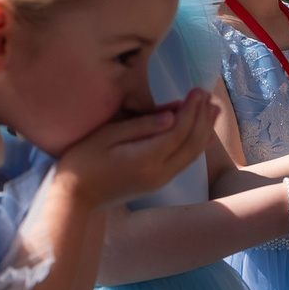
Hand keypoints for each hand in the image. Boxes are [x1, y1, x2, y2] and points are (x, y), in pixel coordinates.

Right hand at [57, 90, 216, 206]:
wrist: (75, 199)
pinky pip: (183, 162)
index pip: (178, 132)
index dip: (191, 110)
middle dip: (202, 118)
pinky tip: (203, 134)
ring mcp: (159, 181)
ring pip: (191, 155)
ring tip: (213, 110)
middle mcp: (158, 173)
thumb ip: (141, 126)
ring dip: (204, 131)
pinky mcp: (157, 183)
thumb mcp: (107, 136)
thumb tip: (171, 116)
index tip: (197, 90)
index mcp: (145, 160)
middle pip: (190, 144)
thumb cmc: (83, 162)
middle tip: (208, 96)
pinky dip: (195, 145)